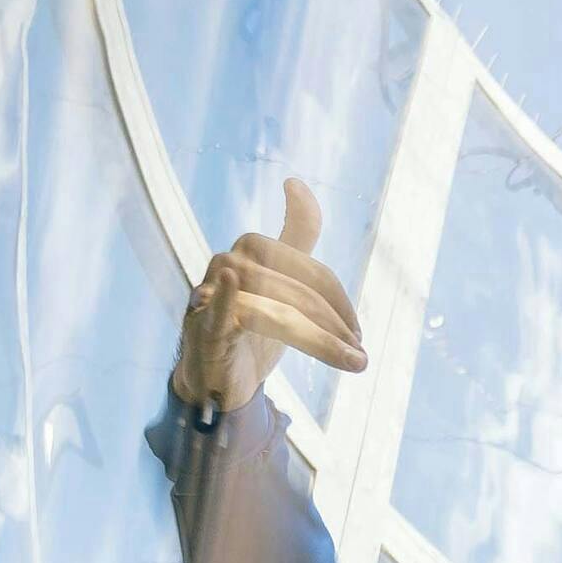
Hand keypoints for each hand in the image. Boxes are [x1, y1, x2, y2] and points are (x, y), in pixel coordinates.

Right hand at [173, 176, 366, 411]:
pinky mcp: (202, 328)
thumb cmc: (250, 328)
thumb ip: (296, 234)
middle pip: (299, 292)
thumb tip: (296, 181)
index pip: (313, 270)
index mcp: (254, 250)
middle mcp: (231, 264)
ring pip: (277, 311)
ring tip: (350, 363)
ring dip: (319, 341)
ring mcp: (212, 295)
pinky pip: (217, 310)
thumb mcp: (281, 280)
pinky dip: (223, 296)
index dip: (341, 301)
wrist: (214, 380)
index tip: (356, 333)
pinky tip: (229, 283)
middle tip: (359, 356)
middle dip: (335, 326)